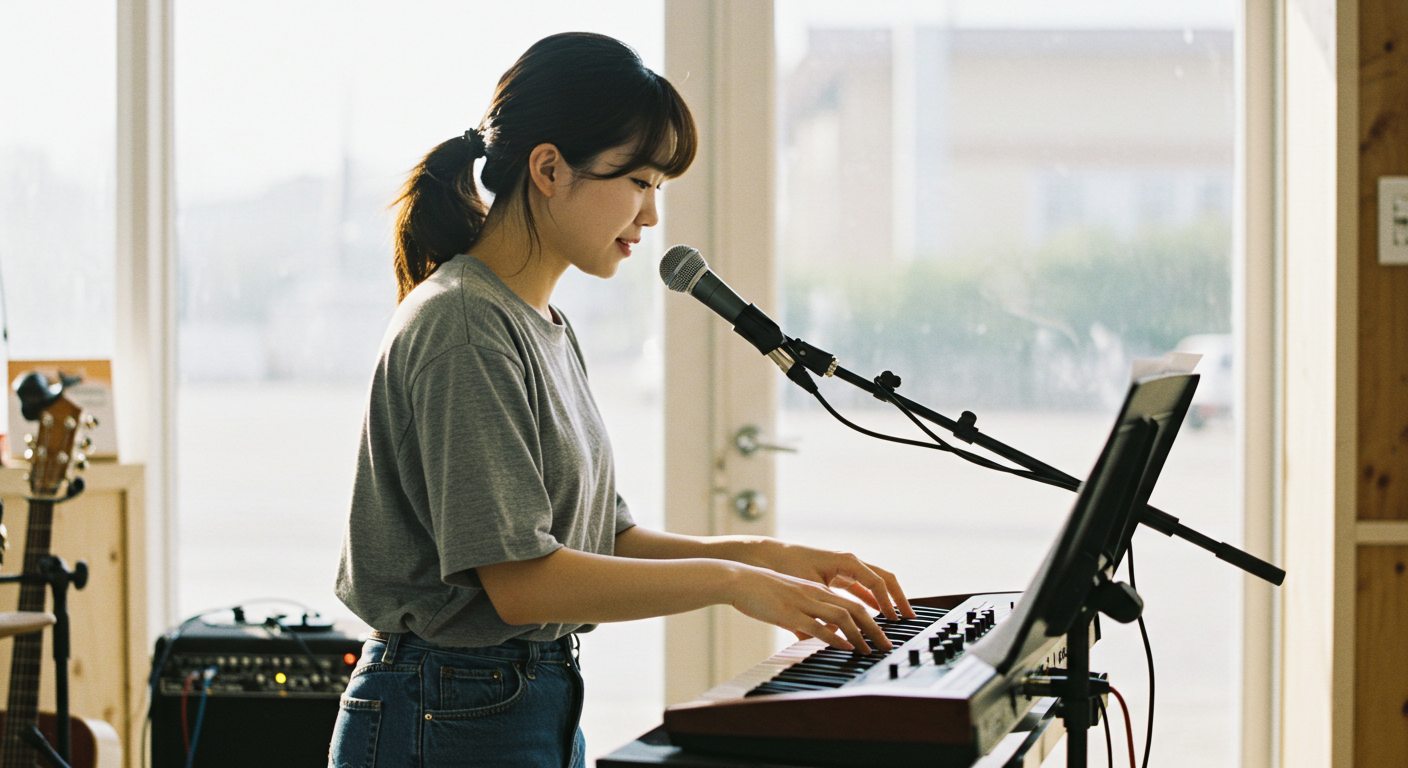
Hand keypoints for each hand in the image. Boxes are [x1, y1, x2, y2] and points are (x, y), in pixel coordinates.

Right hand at [725, 563, 894, 652]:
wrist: (738, 579)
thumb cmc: (760, 591)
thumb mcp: (787, 601)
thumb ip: (802, 617)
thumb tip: (811, 636)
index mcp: (816, 589)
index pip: (853, 601)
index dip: (872, 618)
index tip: (882, 634)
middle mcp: (815, 593)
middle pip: (856, 609)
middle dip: (875, 629)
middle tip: (887, 645)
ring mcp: (804, 603)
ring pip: (842, 617)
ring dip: (861, 635)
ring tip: (871, 650)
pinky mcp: (790, 613)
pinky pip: (819, 626)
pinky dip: (836, 638)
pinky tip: (846, 647)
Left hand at [751, 540, 914, 622]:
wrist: (769, 555)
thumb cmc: (787, 566)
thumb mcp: (807, 588)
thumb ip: (824, 609)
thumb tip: (836, 634)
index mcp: (846, 561)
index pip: (877, 582)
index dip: (888, 602)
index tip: (895, 620)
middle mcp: (850, 562)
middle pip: (884, 579)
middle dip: (898, 598)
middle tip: (909, 618)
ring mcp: (846, 568)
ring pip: (875, 583)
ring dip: (887, 600)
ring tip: (897, 620)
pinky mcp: (839, 575)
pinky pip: (863, 587)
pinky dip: (872, 599)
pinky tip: (877, 614)